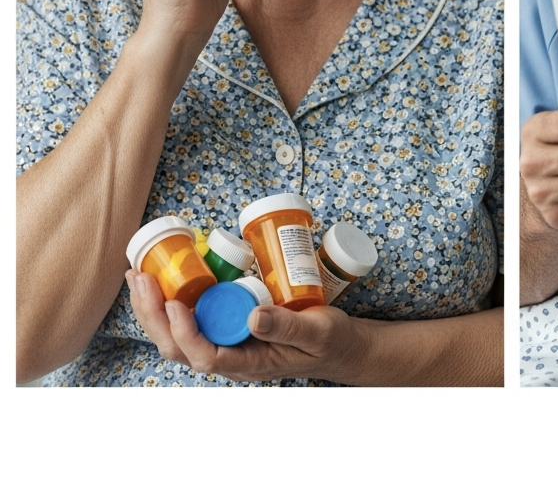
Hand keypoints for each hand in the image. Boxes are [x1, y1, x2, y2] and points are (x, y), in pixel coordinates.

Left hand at [126, 270, 366, 382]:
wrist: (336, 345)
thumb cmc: (327, 342)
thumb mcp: (316, 332)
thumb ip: (287, 326)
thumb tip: (253, 316)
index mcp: (248, 364)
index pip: (205, 355)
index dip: (185, 333)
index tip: (174, 304)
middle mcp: (229, 356)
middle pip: (177, 346)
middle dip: (153, 315)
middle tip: (141, 279)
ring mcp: (225, 342)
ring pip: (176, 334)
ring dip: (153, 307)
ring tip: (138, 276)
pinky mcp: (227, 325)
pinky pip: (191, 318)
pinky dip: (169, 299)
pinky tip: (161, 278)